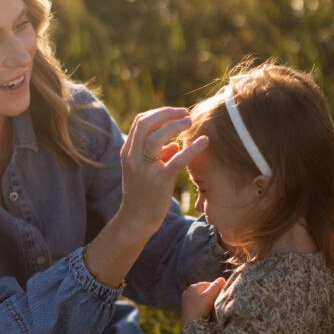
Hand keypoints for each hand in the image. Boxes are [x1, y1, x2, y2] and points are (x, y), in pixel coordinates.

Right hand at [118, 107, 208, 237]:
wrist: (135, 221)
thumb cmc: (142, 195)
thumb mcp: (145, 172)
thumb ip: (159, 156)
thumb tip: (175, 145)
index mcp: (128, 152)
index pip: (140, 122)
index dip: (159, 113)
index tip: (175, 113)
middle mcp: (133, 158)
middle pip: (145, 124)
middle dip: (166, 113)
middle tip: (185, 112)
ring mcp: (145, 170)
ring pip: (156, 138)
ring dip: (175, 126)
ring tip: (190, 122)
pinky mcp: (159, 182)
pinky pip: (177, 161)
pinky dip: (192, 149)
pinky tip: (204, 142)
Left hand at [181, 278, 226, 324]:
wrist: (190, 324)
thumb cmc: (200, 309)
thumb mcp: (210, 296)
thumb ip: (217, 286)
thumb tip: (222, 279)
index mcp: (194, 286)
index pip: (210, 284)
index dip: (217, 290)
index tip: (220, 298)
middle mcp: (188, 290)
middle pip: (204, 291)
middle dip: (211, 295)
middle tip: (215, 303)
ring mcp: (185, 299)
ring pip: (200, 297)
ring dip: (206, 301)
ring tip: (209, 308)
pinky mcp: (185, 307)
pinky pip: (196, 303)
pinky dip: (201, 306)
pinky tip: (203, 311)